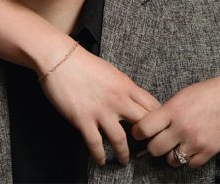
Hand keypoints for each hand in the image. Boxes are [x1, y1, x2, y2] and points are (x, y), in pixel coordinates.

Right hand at [40, 44, 159, 165]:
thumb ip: (123, 87)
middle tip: (145, 147)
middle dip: (146, 138)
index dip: (158, 119)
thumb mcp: (112, 72)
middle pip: (142, 123)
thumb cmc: (84, 63)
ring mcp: (101, 110)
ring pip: (120, 139)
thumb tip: (131, 99)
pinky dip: (99, 155)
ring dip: (124, 153)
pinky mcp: (83, 119)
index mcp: (126, 85)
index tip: (157, 128)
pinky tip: (100, 160)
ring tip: (124, 160)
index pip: (151, 105)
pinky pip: (95, 143)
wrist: (61, 58)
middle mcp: (117, 99)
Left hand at [131, 75, 219, 167]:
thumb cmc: (206, 93)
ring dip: (170, 154)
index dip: (137, 132)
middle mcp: (182, 127)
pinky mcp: (208, 151)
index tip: (139, 132)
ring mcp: (196, 141)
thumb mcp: (181, 96)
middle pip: (154, 149)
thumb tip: (150, 125)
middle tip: (156, 140)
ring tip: (175, 144)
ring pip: (171, 160)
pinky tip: (190, 147)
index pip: (144, 128)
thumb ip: (166, 112)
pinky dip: (188, 158)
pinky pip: (189, 164)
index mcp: (173, 110)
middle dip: (153, 145)